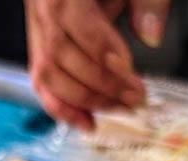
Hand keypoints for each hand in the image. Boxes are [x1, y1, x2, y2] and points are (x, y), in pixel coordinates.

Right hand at [25, 0, 170, 128]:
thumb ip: (147, 0)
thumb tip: (151, 37)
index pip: (81, 27)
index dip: (105, 56)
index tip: (130, 74)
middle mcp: (42, 9)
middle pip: (63, 56)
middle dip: (101, 85)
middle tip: (135, 99)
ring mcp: (36, 29)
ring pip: (48, 75)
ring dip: (84, 101)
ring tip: (117, 109)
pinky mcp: (37, 45)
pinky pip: (40, 82)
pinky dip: (61, 107)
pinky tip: (86, 121)